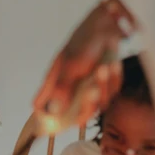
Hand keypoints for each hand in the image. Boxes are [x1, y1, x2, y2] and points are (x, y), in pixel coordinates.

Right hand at [33, 0, 135, 125]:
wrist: (108, 27)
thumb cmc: (84, 40)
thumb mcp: (70, 64)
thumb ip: (61, 88)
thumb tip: (53, 110)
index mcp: (55, 83)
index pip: (43, 107)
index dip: (46, 119)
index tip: (51, 127)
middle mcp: (70, 89)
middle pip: (75, 115)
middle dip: (86, 106)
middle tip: (90, 91)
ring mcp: (87, 88)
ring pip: (96, 105)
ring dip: (102, 87)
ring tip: (102, 69)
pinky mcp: (104, 85)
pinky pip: (110, 93)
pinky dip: (112, 80)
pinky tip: (110, 65)